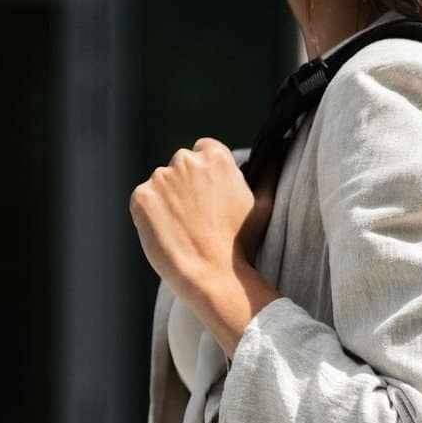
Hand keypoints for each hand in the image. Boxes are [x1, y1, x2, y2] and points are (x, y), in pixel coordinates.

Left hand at [130, 138, 285, 358]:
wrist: (213, 274)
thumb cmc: (242, 242)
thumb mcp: (264, 204)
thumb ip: (269, 171)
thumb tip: (280, 147)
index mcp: (215, 156)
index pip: (205, 150)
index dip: (207, 175)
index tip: (210, 196)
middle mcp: (185, 160)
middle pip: (181, 165)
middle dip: (187, 184)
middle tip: (198, 217)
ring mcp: (160, 178)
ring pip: (161, 184)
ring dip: (168, 200)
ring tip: (184, 229)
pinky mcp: (141, 198)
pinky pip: (143, 201)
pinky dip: (151, 215)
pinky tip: (168, 233)